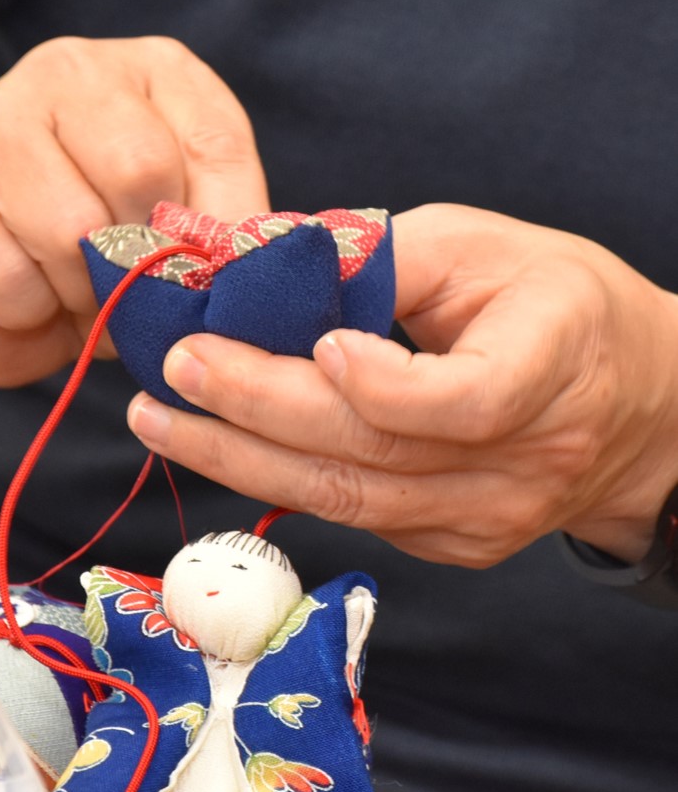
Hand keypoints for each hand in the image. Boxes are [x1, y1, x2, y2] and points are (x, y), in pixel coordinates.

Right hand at [0, 36, 267, 466]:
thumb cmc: (98, 257)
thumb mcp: (177, 237)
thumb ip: (218, 237)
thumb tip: (251, 267)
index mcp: (153, 72)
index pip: (216, 145)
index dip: (218, 235)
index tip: (206, 282)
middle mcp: (71, 70)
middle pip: (138, 171)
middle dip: (140, 265)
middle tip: (124, 294)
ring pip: (67, 229)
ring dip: (79, 296)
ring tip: (70, 297)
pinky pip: (3, 274)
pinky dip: (22, 315)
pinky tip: (16, 300)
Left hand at [126, 204, 677, 566]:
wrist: (632, 404)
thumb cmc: (554, 305)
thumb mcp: (485, 246)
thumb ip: (381, 253)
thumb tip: (264, 259)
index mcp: (554, 364)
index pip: (467, 403)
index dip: (384, 385)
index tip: (315, 346)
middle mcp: (522, 462)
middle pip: (375, 455)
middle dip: (256, 411)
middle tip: (174, 370)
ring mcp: (486, 518)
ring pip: (346, 499)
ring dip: (238, 457)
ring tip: (160, 418)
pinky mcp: (453, 544)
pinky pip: (350, 513)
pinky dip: (276, 476)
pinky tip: (218, 443)